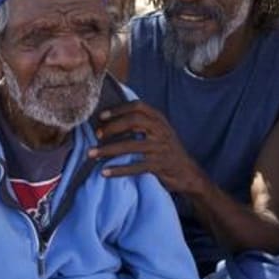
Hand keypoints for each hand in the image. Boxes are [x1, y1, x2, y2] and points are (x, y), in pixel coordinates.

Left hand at [88, 101, 206, 194]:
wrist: (187, 171)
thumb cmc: (166, 149)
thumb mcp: (159, 131)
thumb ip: (142, 122)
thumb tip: (109, 119)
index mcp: (159, 119)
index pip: (138, 106)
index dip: (118, 109)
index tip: (101, 116)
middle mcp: (161, 131)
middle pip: (134, 121)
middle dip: (112, 127)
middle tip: (98, 135)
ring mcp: (160, 148)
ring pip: (131, 145)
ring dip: (108, 150)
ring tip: (91, 154)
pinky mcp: (159, 166)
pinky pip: (135, 167)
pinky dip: (118, 170)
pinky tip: (104, 172)